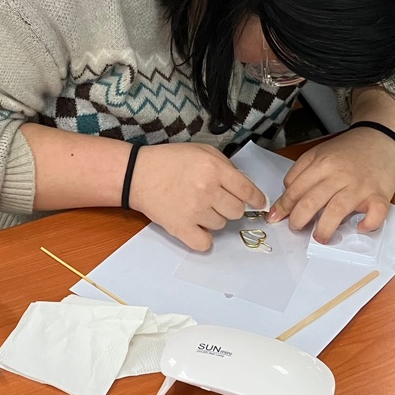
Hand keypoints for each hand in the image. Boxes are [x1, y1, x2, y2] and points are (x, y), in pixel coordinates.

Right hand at [129, 143, 266, 252]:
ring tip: (196, 206)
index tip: (258, 203)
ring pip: (221, 225)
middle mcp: (207, 190)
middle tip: (215, 200)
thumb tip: (243, 186)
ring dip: (213, 218)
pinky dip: (203, 238)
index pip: (247, 190)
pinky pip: (205, 243)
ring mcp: (194, 211)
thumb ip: (225, 166)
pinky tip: (196, 227)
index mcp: (214, 169)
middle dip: (229, 206)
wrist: (137, 174)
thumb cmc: (169, 161)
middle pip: (237, 211)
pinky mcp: (180, 227)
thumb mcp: (201, 151)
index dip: (256, 199)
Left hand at [266, 127, 394, 241]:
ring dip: (324, 228)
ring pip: (337, 210)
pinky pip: (375, 214)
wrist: (381, 137)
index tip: (276, 217)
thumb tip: (287, 195)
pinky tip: (359, 227)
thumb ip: (301, 171)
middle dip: (298, 219)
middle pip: (311, 201)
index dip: (283, 206)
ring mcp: (360, 186)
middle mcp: (339, 175)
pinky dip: (368, 224)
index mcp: (322, 163)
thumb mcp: (319, 151)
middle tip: (296, 227)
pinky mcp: (380, 194)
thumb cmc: (350, 149)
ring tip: (319, 237)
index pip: (296, 189)